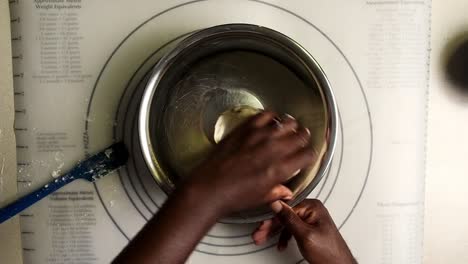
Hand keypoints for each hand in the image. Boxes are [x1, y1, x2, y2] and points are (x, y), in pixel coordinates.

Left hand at [185, 111, 314, 215]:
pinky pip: (266, 114)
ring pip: (287, 122)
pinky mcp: (245, 128)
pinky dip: (271, 116)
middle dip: (303, 137)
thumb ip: (277, 191)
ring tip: (288, 128)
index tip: (306, 154)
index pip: (307, 154)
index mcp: (280, 169)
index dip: (309, 154)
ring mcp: (259, 137)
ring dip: (291, 125)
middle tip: (300, 138)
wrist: (210, 187)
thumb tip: (285, 191)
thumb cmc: (232, 196)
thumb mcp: (261, 198)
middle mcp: (273, 150)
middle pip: (300, 136)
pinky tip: (270, 121)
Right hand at [252, 199, 356, 263]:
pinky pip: (292, 229)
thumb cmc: (329, 253)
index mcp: (313, 207)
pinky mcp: (310, 229)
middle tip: (259, 235)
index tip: (261, 226)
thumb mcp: (304, 235)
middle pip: (284, 214)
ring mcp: (311, 219)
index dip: (271, 218)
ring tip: (263, 239)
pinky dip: (284, 237)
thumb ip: (289, 219)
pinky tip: (280, 244)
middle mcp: (312, 210)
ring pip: (286, 222)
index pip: (285, 207)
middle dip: (270, 226)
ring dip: (274, 232)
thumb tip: (276, 204)